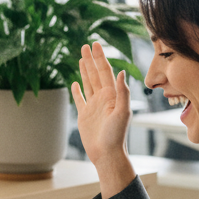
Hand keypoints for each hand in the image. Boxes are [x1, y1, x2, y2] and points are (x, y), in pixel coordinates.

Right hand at [72, 42, 134, 196]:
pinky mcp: (85, 115)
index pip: (105, 71)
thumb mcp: (123, 112)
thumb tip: (121, 72)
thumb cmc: (116, 135)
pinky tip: (75, 83)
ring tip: (82, 57)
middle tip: (87, 45)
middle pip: (96, 74)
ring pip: (88, 83)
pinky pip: (80, 99)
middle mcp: (103, 98)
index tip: (95, 44)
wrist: (107, 154)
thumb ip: (122, 92)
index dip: (100, 58)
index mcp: (112, 95)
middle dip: (91, 59)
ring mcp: (93, 106)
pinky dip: (77, 90)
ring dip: (85, 70)